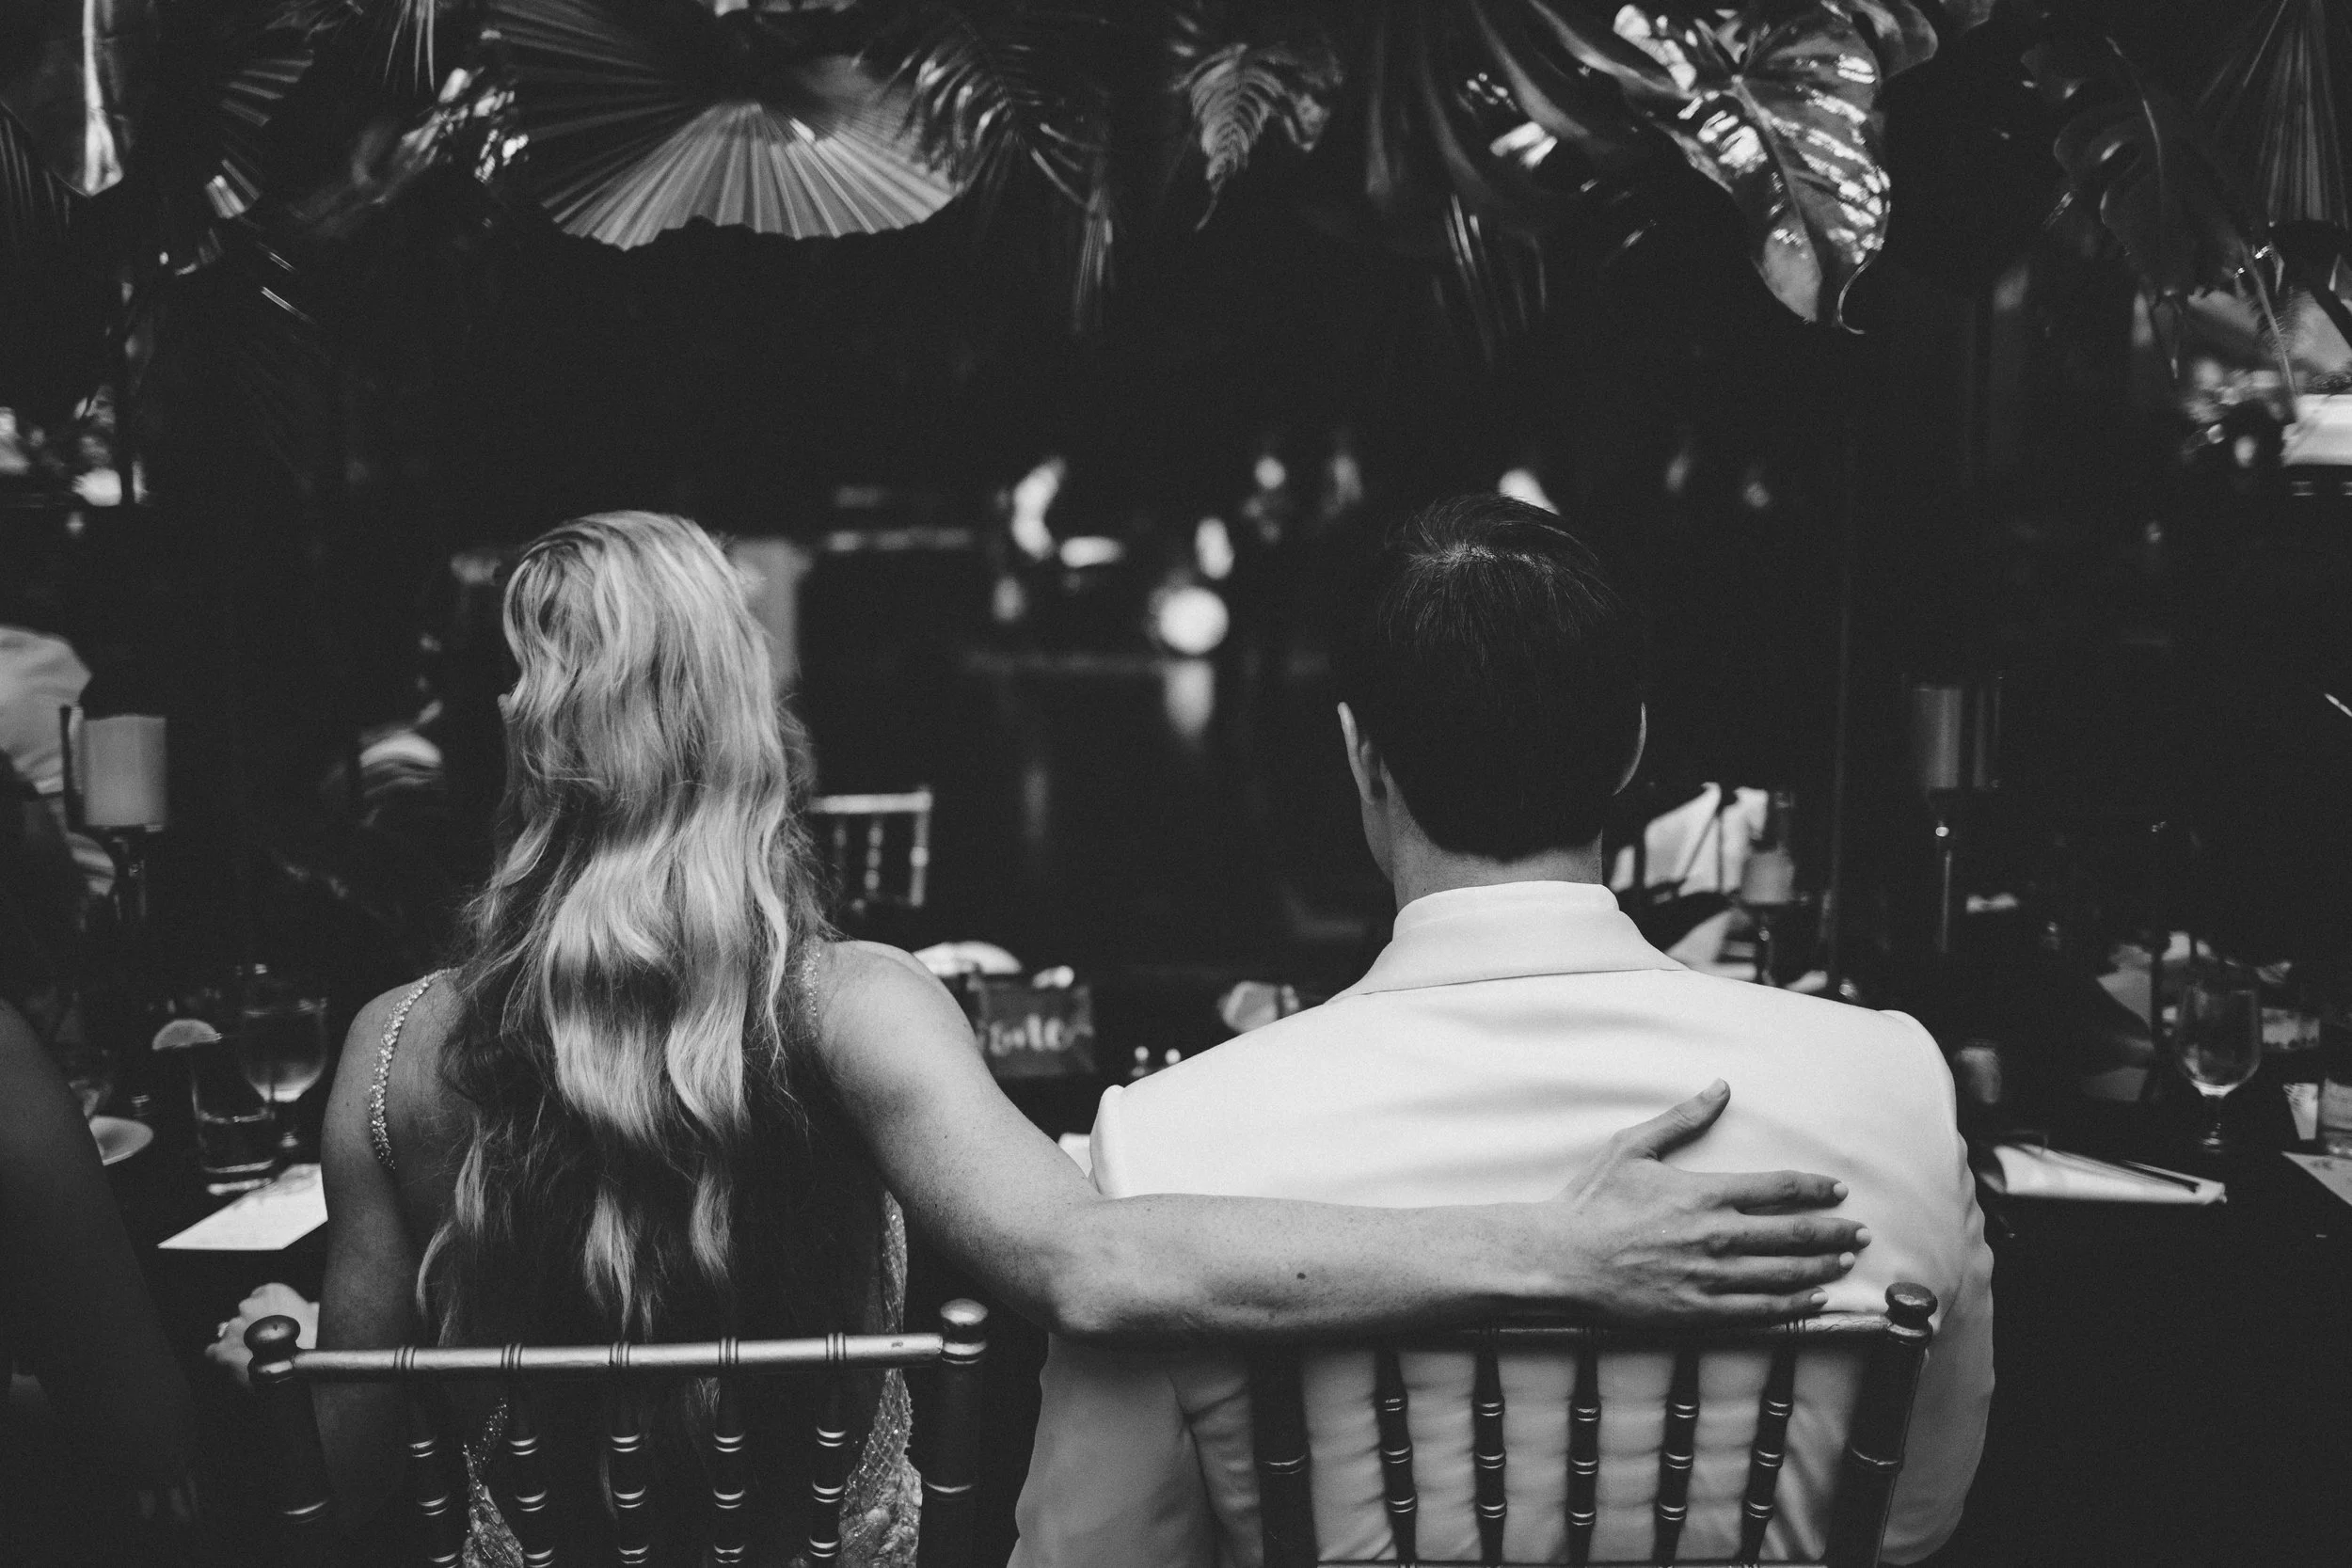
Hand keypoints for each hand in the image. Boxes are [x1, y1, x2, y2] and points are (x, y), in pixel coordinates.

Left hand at [203, 1283, 317, 1387]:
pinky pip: (214, 1352)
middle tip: (267, 1345)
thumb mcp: (319, 1317)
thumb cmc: (315, 1342)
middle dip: (253, 1327)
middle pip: (245, 1314)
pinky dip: (222, 1358)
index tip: (275, 1325)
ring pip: (230, 1333)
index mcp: (272, 1292)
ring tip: (255, 1360)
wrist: (302, 1373)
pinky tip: (238, 1367)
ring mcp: (233, 1328)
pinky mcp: (222, 1351)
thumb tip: (310, 1309)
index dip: (268, 1313)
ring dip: (239, 1343)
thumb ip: (308, 1309)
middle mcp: (248, 1305)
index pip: (261, 1297)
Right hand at [1546, 1080, 1867, 1322]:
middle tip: (1860, 1232)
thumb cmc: (1592, 1201)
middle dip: (1833, 1232)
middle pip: (1793, 1234)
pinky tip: (1814, 1300)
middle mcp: (1716, 1237)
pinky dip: (1793, 1305)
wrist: (1560, 1259)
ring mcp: (1710, 1277)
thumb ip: (1682, 1118)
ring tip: (1845, 1262)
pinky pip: (1758, 1310)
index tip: (1837, 1191)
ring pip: (1783, 1274)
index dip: (1814, 1189)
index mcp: (1704, 1194)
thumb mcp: (1633, 1147)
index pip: (1778, 1189)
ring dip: (1821, 1267)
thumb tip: (1720, 1087)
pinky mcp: (1699, 1311)